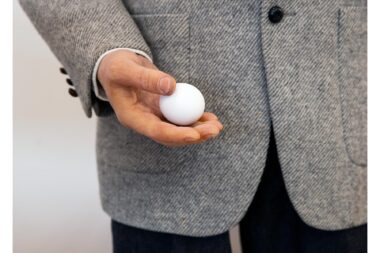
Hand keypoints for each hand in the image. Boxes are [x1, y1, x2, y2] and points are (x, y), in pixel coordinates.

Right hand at [97, 50, 222, 146]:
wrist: (116, 66)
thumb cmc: (116, 66)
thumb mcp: (124, 69)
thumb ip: (145, 78)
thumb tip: (171, 87)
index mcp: (132, 118)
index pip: (156, 132)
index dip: (177, 135)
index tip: (196, 134)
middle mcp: (145, 121)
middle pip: (171, 135)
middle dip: (194, 135)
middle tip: (214, 130)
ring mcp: (155, 116)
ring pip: (179, 128)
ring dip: (199, 129)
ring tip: (217, 125)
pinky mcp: (164, 109)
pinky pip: (181, 117)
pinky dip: (196, 118)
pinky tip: (211, 118)